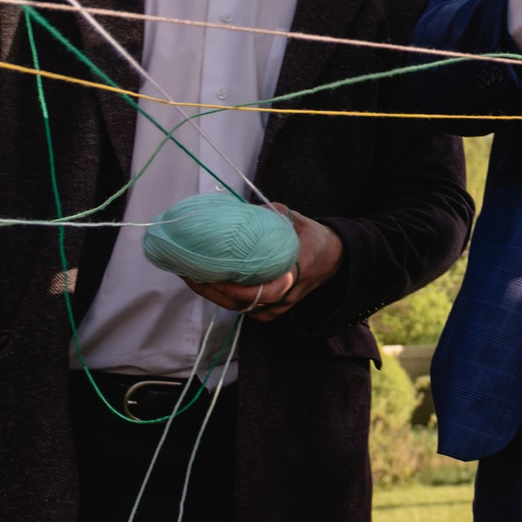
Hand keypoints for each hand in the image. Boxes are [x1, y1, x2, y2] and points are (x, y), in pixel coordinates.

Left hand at [184, 204, 340, 320]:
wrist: (334, 259)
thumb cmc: (314, 238)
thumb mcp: (297, 221)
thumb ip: (270, 215)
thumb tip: (238, 210)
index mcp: (296, 274)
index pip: (263, 291)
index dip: (235, 288)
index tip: (213, 275)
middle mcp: (285, 297)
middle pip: (241, 302)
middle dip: (211, 289)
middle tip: (187, 270)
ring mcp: (277, 308)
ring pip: (238, 307)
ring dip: (212, 293)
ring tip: (190, 274)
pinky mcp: (270, 311)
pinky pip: (241, 307)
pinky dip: (222, 296)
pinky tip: (206, 282)